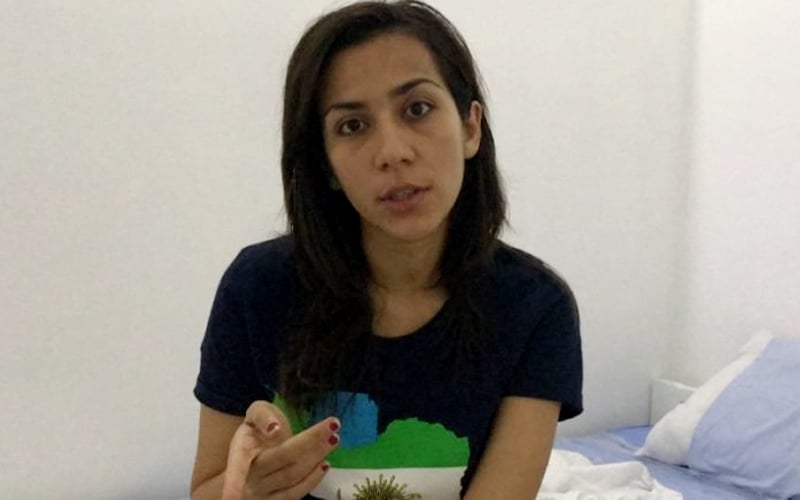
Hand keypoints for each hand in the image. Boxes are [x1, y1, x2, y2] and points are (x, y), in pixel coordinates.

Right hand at [222, 400, 340, 499]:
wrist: (255, 453)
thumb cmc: (255, 430)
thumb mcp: (255, 412)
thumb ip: (263, 416)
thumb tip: (275, 429)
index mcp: (239, 454)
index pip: (237, 468)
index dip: (233, 484)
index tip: (231, 499)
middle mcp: (249, 478)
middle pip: (282, 461)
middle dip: (310, 442)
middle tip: (333, 426)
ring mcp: (263, 493)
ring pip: (292, 478)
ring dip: (316, 458)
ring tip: (334, 439)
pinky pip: (296, 494)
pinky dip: (312, 480)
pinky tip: (325, 464)